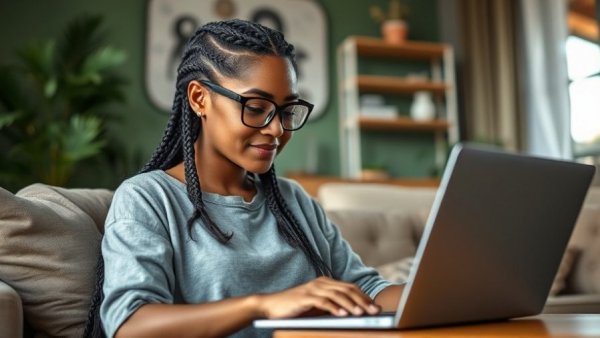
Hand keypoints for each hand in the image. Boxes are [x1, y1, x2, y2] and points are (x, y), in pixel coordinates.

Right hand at [256, 277, 380, 318]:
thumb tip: (353, 314)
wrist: (271, 306)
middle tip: (374, 311)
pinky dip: (335, 308)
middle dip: (362, 300)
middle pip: (347, 289)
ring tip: (362, 314)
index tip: (375, 307)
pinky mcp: (305, 297)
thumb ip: (332, 306)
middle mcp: (321, 283)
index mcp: (325, 283)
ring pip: (338, 295)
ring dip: (352, 305)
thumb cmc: (295, 309)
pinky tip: (344, 315)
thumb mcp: (317, 307)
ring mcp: (313, 289)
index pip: (349, 287)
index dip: (364, 297)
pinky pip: (324, 302)